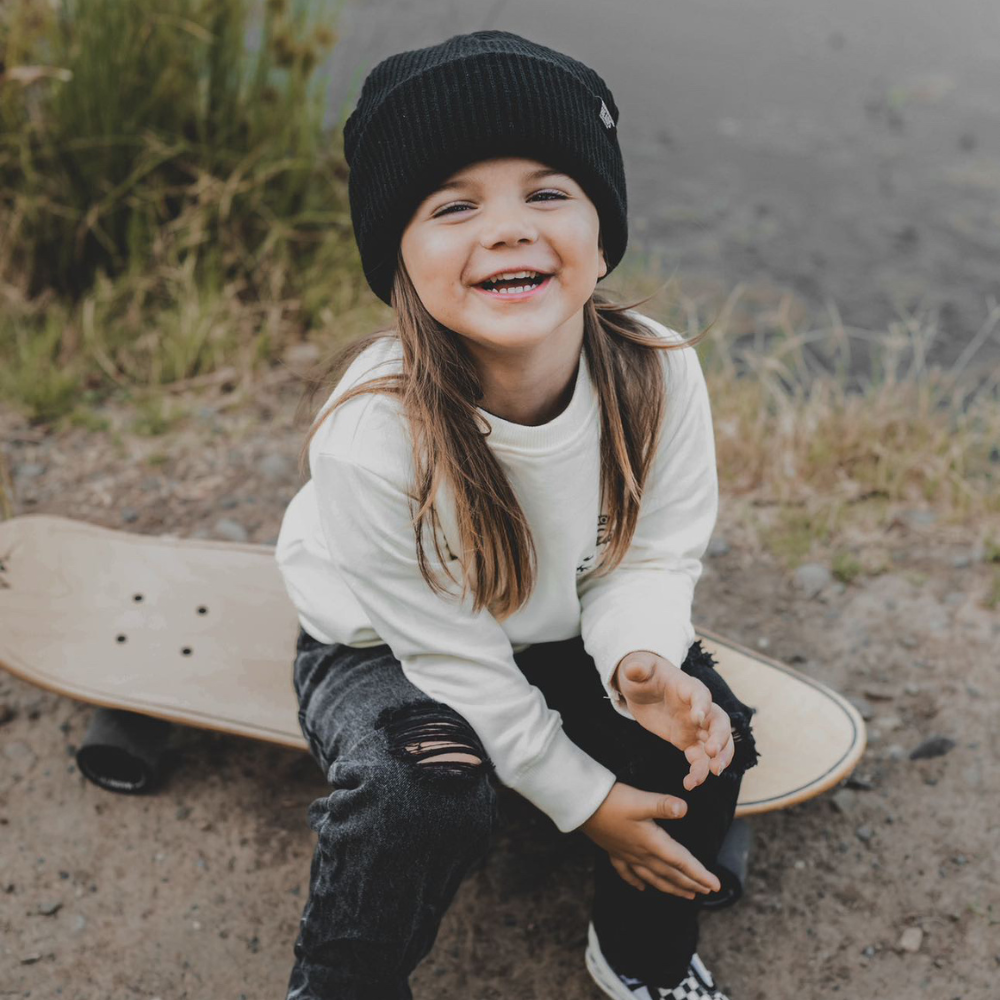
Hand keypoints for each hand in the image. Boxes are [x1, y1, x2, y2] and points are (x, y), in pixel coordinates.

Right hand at [580, 782, 721, 895]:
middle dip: (690, 883)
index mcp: (652, 842)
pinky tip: (641, 888)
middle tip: (706, 892)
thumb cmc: (612, 801)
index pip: (681, 861)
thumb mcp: (640, 800)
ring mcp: (626, 855)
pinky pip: (628, 873)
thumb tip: (685, 809)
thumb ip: (663, 805)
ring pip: (653, 877)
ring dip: (671, 887)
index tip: (716, 885)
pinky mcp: (614, 851)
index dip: (699, 873)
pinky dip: (637, 882)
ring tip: (685, 895)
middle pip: (670, 873)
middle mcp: (641, 853)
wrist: (581, 805)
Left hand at [613, 650, 734, 790]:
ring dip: (721, 758)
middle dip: (721, 737)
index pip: (701, 694)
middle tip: (713, 752)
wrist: (641, 689)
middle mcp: (698, 708)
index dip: (702, 705)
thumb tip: (636, 668)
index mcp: (687, 687)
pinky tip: (690, 784)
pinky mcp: (688, 740)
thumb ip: (637, 668)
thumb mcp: (635, 669)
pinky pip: (700, 758)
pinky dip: (700, 771)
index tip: (698, 717)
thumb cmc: (641, 675)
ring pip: (717, 743)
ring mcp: (695, 726)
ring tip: (713, 774)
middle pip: (719, 722)